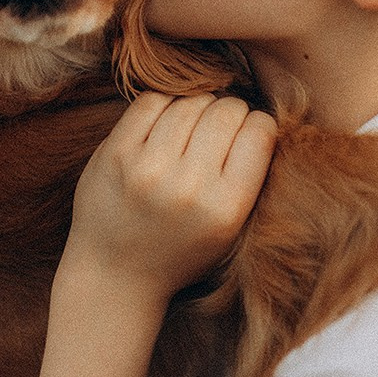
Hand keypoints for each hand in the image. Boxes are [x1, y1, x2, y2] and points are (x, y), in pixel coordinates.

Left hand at [66, 93, 277, 304]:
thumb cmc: (180, 250)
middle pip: (227, 111)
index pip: (260, 132)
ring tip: (190, 127)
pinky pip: (152, 101)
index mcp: (226, 209)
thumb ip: (251, 180)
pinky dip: (164, 104)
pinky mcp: (115, 154)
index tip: (247, 133)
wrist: (114, 274)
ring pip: (191, 102)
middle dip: (229, 112)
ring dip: (196, 106)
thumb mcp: (231, 231)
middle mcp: (189, 187)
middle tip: (217, 129)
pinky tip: (164, 123)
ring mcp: (148, 168)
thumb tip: (264, 116)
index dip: (258, 124)